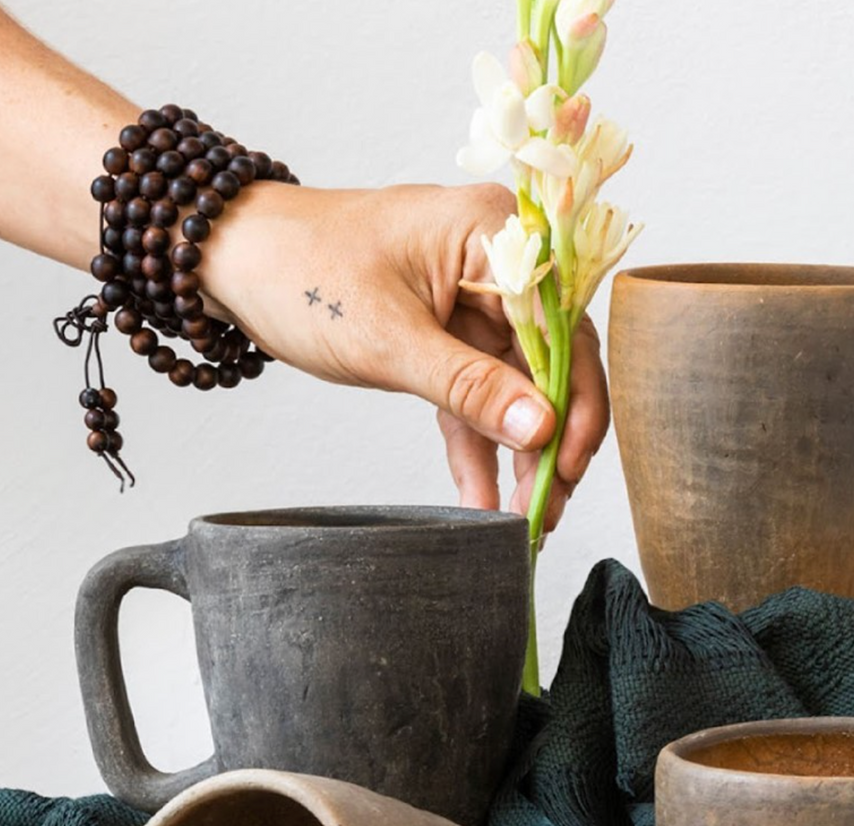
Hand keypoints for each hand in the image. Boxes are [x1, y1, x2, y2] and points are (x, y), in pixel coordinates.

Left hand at [199, 181, 608, 527]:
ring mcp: (474, 302)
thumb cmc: (300, 272)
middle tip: (550, 503)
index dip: (577, 399)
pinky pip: (478, 398)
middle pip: (552, 361)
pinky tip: (483, 499)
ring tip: (526, 515)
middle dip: (552, 438)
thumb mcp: (389, 338)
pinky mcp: (448, 336)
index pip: (564, 326)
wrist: (230, 261)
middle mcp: (498, 263)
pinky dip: (479, 446)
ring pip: (520, 388)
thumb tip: (541, 431)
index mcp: (494, 235)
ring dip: (521, 452)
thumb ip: (470, 387)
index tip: (568, 462)